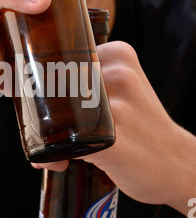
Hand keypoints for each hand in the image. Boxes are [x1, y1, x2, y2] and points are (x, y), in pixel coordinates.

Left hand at [33, 41, 195, 214]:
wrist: (179, 163)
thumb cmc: (144, 127)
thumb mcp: (124, 89)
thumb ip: (89, 85)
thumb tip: (38, 110)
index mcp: (117, 54)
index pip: (60, 61)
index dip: (43, 86)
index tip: (42, 104)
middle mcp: (116, 75)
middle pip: (53, 87)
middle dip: (42, 112)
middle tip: (48, 132)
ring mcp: (115, 107)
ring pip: (55, 117)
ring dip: (46, 138)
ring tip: (60, 151)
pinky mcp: (111, 140)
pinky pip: (64, 146)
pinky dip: (55, 157)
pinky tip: (62, 163)